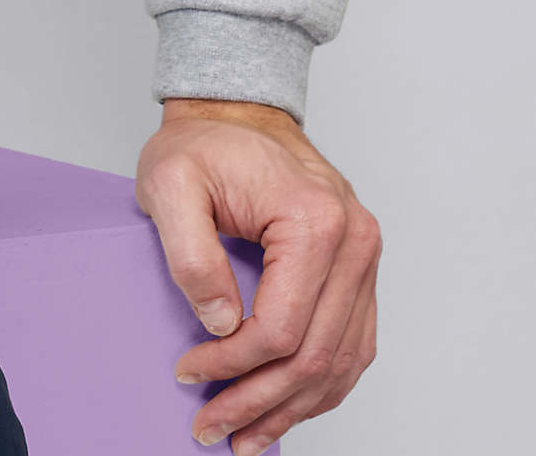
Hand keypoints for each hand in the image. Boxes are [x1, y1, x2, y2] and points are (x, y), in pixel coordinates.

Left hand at [135, 97, 380, 452]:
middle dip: (259, 402)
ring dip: (292, 409)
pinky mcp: (360, 273)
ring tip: (244, 437)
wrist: (235, 113)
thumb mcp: (170, 182)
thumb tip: (222, 323)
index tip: (189, 374)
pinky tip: (286, 409)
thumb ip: (191, 253)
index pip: (282, 327)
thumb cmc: (204, 144)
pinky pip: (351, 347)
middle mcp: (355, 241)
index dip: (233, 365)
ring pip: (339, 363)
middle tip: (211, 429)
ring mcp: (365, 259)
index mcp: (316, 218)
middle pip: (314, 355)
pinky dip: (320, 387)